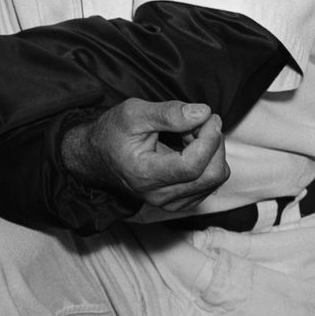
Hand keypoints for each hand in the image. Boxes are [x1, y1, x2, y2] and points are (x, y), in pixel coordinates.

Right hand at [65, 99, 227, 210]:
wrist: (99, 156)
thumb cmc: (114, 133)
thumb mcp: (133, 113)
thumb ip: (168, 113)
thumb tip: (203, 113)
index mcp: (145, 175)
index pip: (192, 166)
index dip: (209, 139)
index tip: (210, 116)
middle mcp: (159, 195)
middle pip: (211, 174)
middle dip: (214, 143)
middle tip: (199, 122)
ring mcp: (170, 202)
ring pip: (215, 178)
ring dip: (212, 151)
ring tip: (189, 134)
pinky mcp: (180, 201)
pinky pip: (210, 182)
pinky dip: (208, 161)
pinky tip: (189, 148)